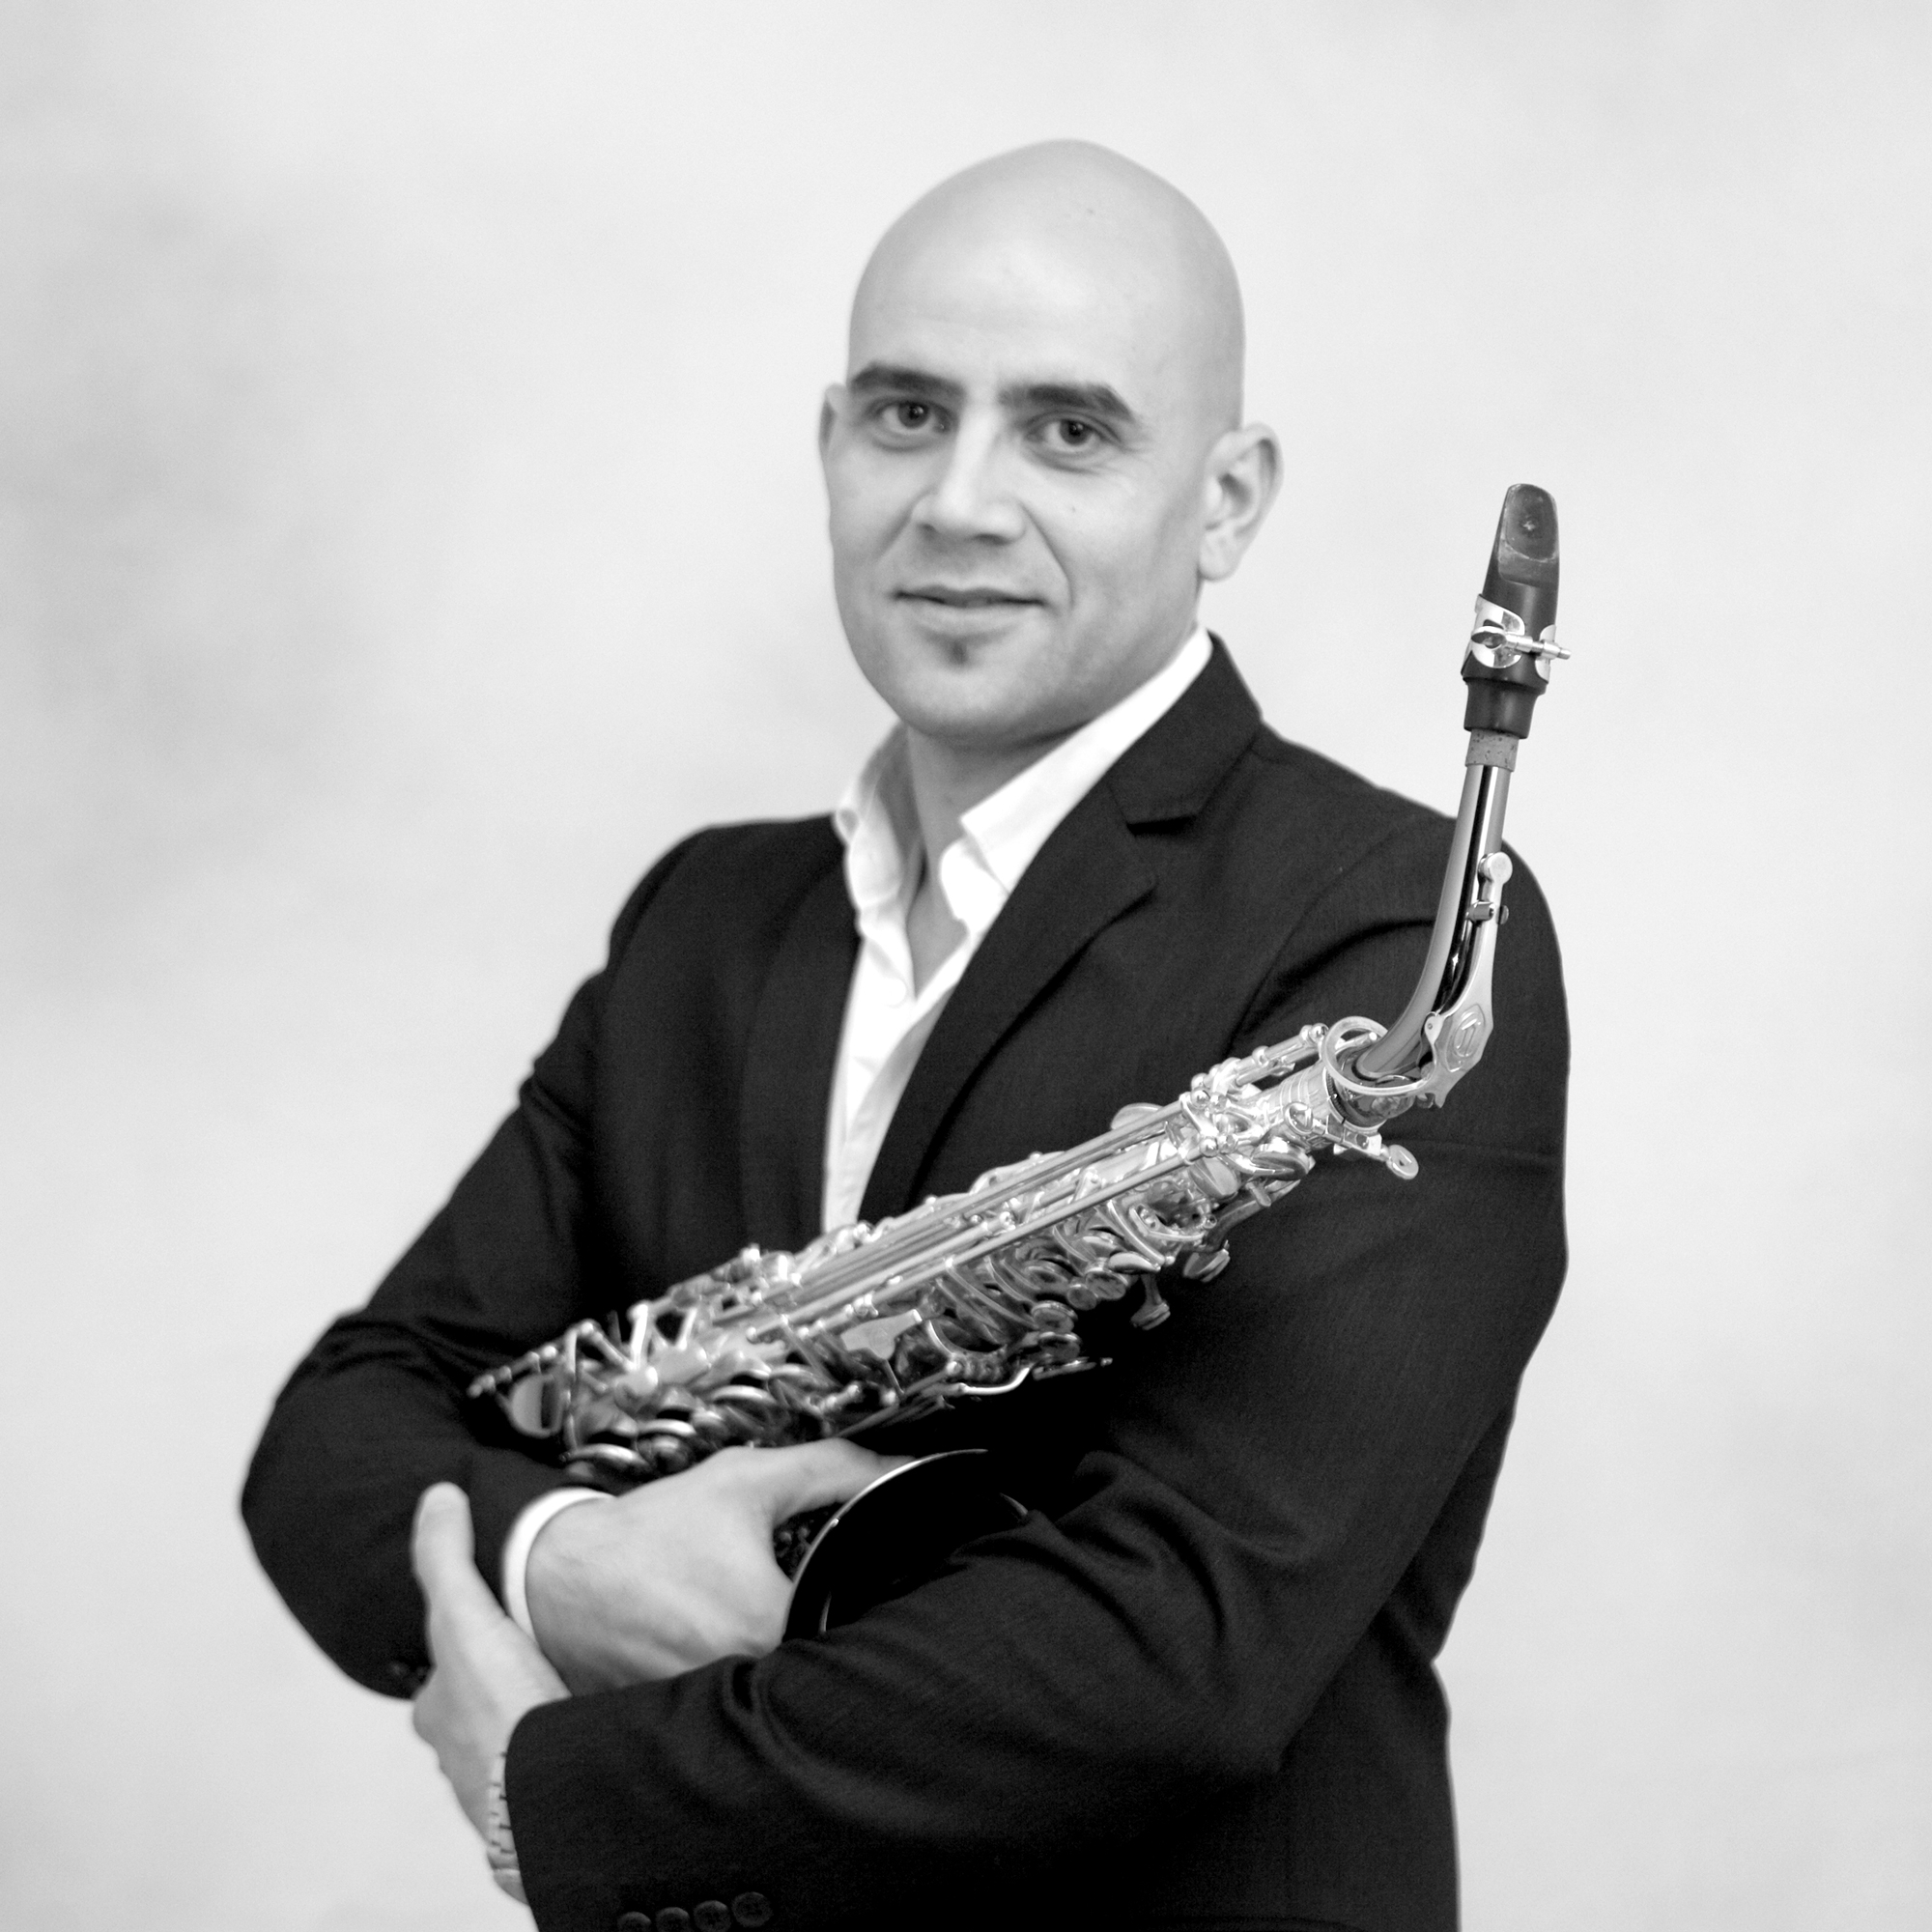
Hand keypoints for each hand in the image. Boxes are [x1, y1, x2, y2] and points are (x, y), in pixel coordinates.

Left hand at [410, 1483, 567, 1835]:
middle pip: (480, 1713)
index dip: (470, 1644)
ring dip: (542, 1727)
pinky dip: (571, 1755)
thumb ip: (446, 1558)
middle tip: (547, 1662)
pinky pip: (556, 1774)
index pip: (447, 1672)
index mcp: (442, 1713)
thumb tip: (438, 1494)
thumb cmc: (500, 1713)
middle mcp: (463, 1758)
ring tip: (583, 1695)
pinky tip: (599, 1734)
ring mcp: (503, 1792)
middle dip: (507, 1690)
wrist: (548, 1802)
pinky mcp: (544, 1814)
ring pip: (518, 1748)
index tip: (499, 1628)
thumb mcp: (465, 1617)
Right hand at [527, 1439, 898, 1691]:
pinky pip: (739, 1704)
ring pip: (783, 1681)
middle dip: (827, 1619)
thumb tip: (899, 1468)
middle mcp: (745, 1681)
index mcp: (769, 1623)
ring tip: (762, 1618)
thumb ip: (830, 1469)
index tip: (856, 1569)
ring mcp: (713, 1710)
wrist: (559, 1574)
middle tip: (808, 1590)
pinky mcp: (686, 1724)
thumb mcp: (746, 1479)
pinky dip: (745, 1681)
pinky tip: (729, 1647)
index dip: (863, 1584)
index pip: (852, 1608)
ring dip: (787, 1655)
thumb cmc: (653, 1527)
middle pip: (822, 1652)